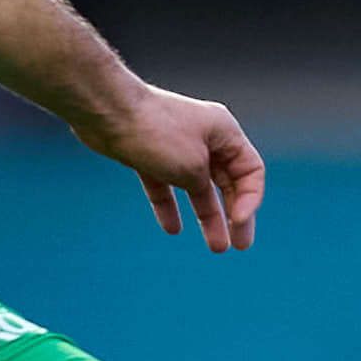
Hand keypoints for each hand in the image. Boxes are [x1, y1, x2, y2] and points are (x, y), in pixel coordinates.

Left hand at [83, 82, 261, 252]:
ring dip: (208, 217)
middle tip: (240, 246)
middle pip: (228, 182)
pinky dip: (171, 207)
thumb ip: (205, 186)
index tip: (238, 223)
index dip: (250, 200)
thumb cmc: (156, 132)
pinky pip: (166, 186)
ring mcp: (177, 147)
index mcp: (224, 132)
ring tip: (216, 247)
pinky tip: (173, 229)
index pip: (251, 170)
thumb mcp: (193, 166)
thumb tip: (204, 198)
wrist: (109, 113)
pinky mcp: (150, 156)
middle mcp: (205, 138)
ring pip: (198, 188)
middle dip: (234, 215)